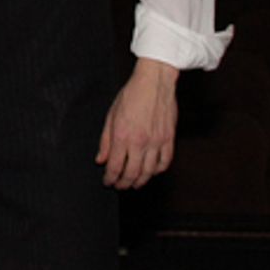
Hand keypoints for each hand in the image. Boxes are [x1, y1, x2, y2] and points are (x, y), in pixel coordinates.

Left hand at [96, 58, 177, 188]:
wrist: (154, 83)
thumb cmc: (131, 95)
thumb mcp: (111, 115)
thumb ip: (105, 140)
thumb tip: (100, 160)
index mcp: (123, 136)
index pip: (115, 167)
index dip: (110, 178)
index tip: (107, 182)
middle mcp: (140, 142)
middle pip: (132, 173)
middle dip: (124, 183)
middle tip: (119, 186)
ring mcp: (157, 143)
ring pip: (149, 172)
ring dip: (140, 181)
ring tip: (134, 183)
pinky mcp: (169, 140)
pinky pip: (165, 163)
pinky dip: (158, 171)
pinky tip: (152, 172)